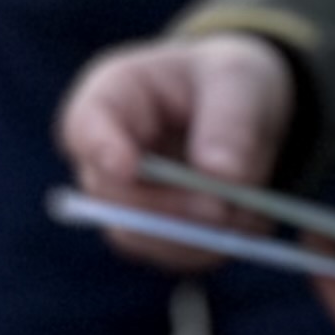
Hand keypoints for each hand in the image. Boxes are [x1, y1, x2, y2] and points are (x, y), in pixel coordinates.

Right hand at [56, 33, 296, 261]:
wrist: (248, 114)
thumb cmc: (230, 82)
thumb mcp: (240, 79)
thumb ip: (232, 120)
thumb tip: (221, 176)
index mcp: (113, 98)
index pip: (85, 127)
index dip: (100, 150)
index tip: (127, 168)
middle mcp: (105, 156)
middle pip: (111, 196)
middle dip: (167, 207)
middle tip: (221, 208)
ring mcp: (126, 202)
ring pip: (143, 236)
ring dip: (197, 231)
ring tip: (249, 204)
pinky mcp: (156, 235)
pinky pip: (178, 255)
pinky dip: (216, 243)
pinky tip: (245, 216)